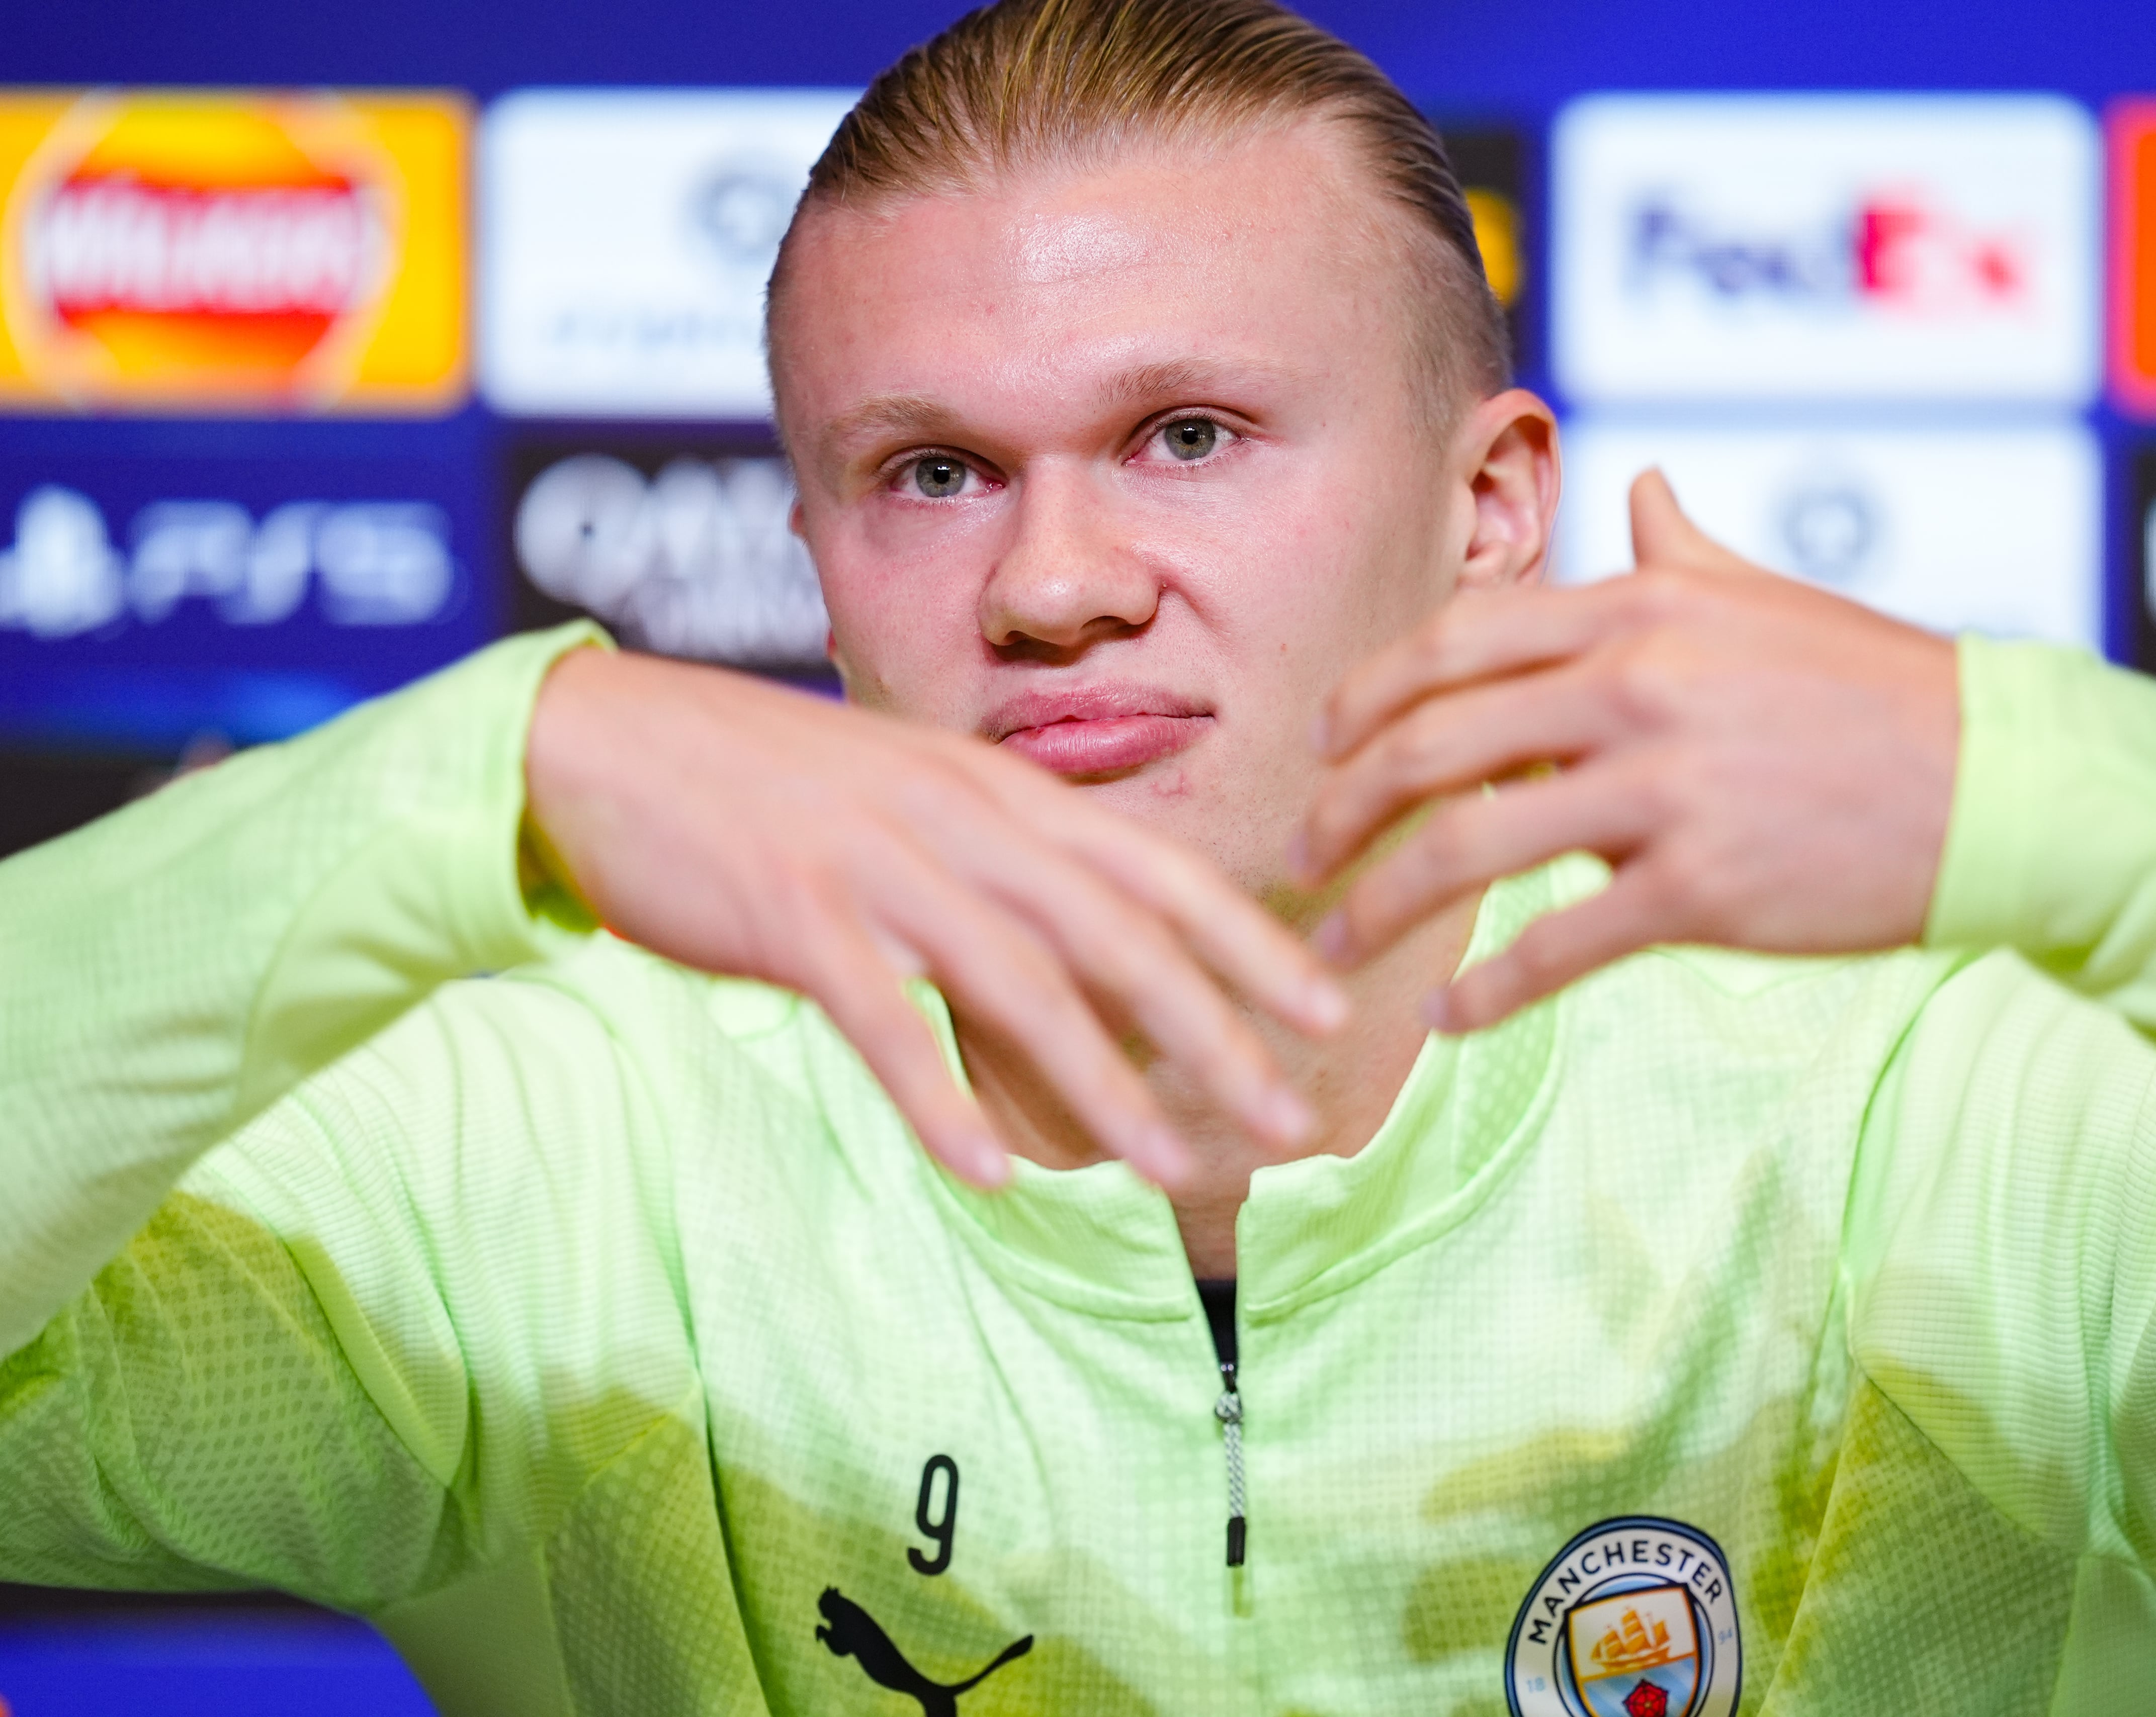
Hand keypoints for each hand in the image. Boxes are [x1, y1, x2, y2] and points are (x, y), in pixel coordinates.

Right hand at [525, 651, 1344, 1189]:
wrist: (609, 743)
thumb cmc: (769, 789)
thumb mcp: (911, 804)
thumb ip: (1000, 863)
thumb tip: (1085, 945)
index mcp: (998, 792)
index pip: (1156, 867)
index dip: (1250, 940)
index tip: (1326, 1010)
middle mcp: (959, 819)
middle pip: (1117, 933)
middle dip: (1217, 1030)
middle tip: (1291, 1119)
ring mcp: (877, 865)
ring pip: (1021, 983)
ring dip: (1106, 1085)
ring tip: (1174, 1171)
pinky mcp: (792, 914)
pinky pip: (883, 1019)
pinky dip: (939, 1097)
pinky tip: (988, 1175)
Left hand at [1293, 469, 1958, 1032]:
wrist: (1999, 779)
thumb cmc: (1876, 689)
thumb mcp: (1770, 597)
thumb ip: (1684, 549)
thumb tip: (1643, 486)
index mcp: (1641, 611)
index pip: (1456, 642)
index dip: (1368, 697)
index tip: (1323, 746)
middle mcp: (1637, 686)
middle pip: (1433, 744)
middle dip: (1343, 807)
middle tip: (1300, 859)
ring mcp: (1665, 788)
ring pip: (1471, 847)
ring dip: (1381, 904)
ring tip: (1336, 948)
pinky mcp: (1702, 886)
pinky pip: (1560, 943)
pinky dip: (1489, 989)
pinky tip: (1444, 1017)